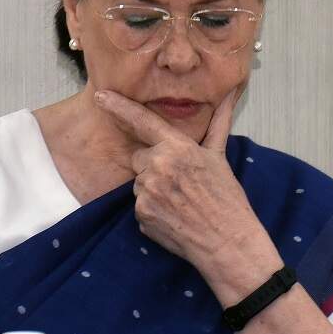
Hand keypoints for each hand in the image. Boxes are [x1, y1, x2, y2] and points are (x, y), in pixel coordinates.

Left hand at [93, 87, 277, 288]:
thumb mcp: (220, 156)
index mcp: (177, 147)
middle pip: (139, 158)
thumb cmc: (227, 198)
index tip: (100, 94)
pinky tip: (173, 215)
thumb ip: (219, 122)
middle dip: (153, 166)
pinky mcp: (141, 214)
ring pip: (139, 182)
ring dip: (153, 189)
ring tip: (180, 201)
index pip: (142, 121)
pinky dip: (153, 209)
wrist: (227, 241)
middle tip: (180, 182)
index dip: (119, 106)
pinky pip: (139, 205)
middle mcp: (158, 166)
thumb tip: (232, 92)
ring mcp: (146, 191)